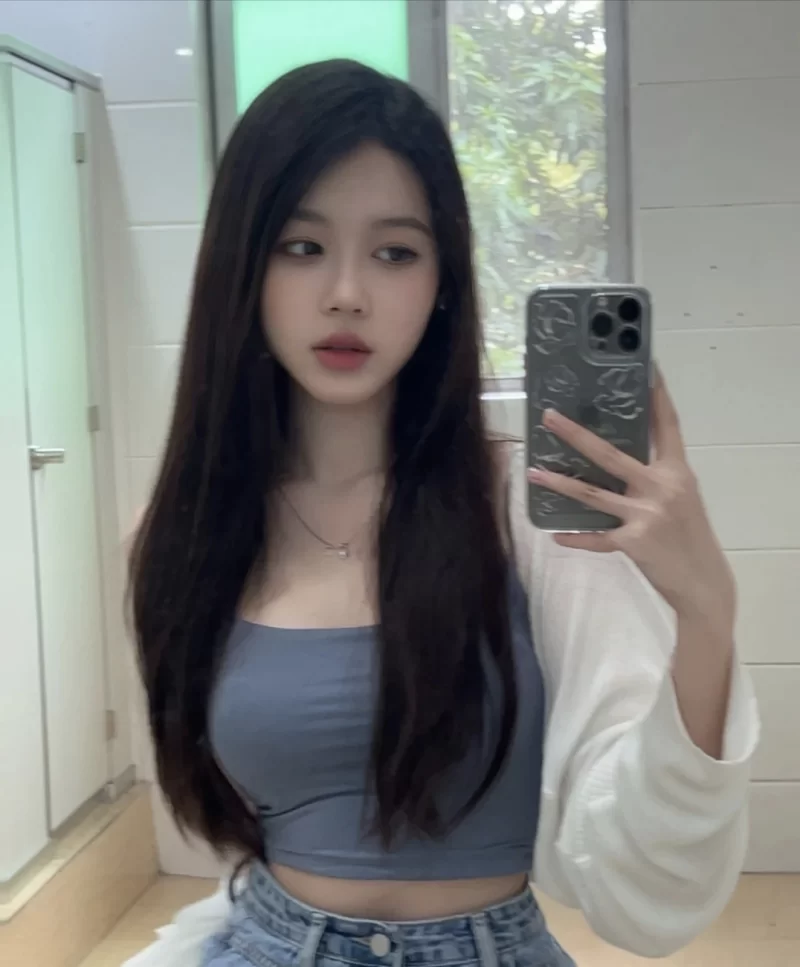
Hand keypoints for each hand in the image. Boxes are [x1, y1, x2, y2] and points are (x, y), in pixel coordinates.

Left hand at [528, 368, 735, 632]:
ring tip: (532, 473)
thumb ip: (654, 478)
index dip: (657, 395)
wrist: (704, 584)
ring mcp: (647, 514)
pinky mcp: (634, 543)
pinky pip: (596, 537)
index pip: (667, 425)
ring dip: (559, 483)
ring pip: (592, 493)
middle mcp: (662, 487)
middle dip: (576, 434)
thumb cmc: (690, 537)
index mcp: (677, 471)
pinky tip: (556, 534)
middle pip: (610, 454)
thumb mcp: (681, 499)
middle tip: (548, 416)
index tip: (646, 367)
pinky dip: (576, 537)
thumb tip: (613, 461)